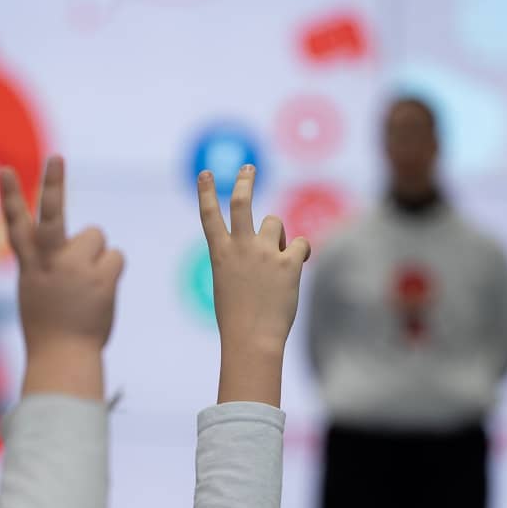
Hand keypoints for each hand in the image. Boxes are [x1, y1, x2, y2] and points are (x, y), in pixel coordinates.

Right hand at [0, 155, 123, 398]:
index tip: (5, 171)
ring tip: (87, 284)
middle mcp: (50, 264)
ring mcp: (75, 271)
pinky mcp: (101, 279)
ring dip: (96, 255)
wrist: (64, 358)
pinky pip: (115, 257)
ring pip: (96, 236)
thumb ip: (51, 264)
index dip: (9, 197)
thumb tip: (82, 244)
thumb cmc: (50, 328)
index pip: (16, 225)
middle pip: (51, 215)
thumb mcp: (38, 291)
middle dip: (53, 185)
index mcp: (30, 267)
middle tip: (56, 158)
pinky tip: (101, 292)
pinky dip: (112, 270)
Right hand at [198, 164, 309, 405]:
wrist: (252, 339)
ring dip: (277, 236)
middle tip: (249, 168)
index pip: (210, 215)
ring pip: (274, 223)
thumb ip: (242, 259)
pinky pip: (300, 243)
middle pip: (242, 201)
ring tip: (275, 261)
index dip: (207, 191)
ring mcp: (264, 253)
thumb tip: (272, 241)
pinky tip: (297, 265)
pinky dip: (300, 252)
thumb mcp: (228, 283)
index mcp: (220, 253)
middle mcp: (240, 247)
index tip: (206, 173)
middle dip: (245, 180)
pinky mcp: (288, 263)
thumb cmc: (238, 317)